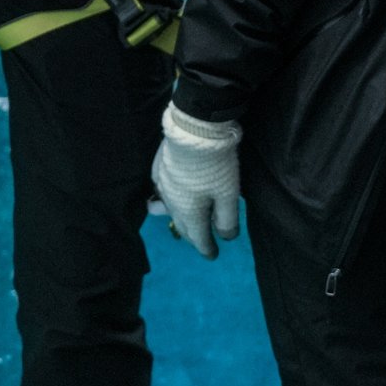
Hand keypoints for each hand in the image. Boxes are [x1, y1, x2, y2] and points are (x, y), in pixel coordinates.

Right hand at [152, 100, 242, 258]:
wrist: (194, 130)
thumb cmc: (215, 166)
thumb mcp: (228, 195)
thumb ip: (227, 219)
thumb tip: (226, 238)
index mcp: (189, 213)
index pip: (198, 237)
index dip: (207, 248)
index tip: (213, 256)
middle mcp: (171, 203)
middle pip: (182, 225)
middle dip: (192, 236)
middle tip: (199, 242)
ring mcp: (162, 185)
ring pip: (166, 209)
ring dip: (176, 218)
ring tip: (182, 221)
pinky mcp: (158, 168)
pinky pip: (160, 189)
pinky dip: (166, 197)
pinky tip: (169, 193)